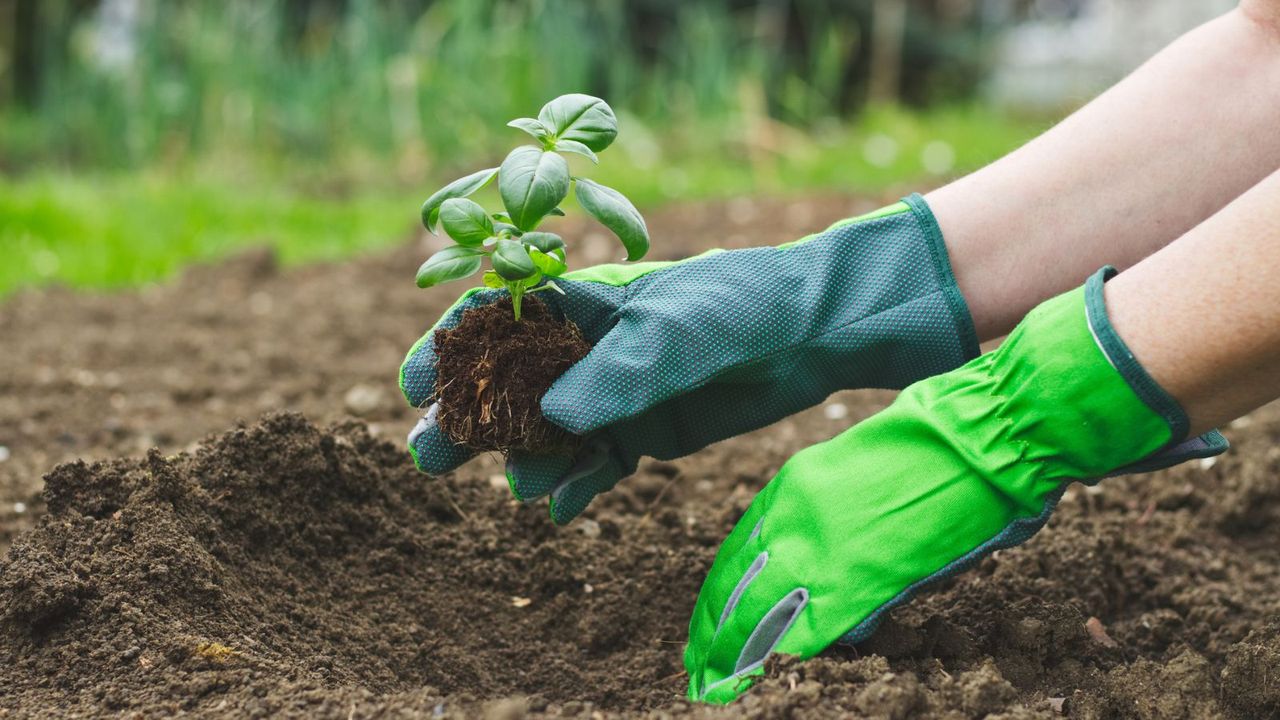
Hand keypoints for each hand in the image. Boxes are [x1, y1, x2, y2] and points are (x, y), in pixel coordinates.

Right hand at [400, 195, 979, 522]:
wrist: (811, 333)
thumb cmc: (741, 306)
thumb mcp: (679, 329)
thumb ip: (618, 372)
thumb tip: (554, 418)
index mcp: (580, 301)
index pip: (497, 320)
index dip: (450, 351)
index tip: (413, 387)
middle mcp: (585, 349)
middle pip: (507, 386)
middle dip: (469, 419)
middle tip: (429, 456)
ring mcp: (610, 393)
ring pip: (545, 434)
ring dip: (524, 460)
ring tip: (523, 486)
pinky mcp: (641, 432)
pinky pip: (593, 464)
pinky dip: (575, 486)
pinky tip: (563, 509)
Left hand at [684, 269, 1226, 702]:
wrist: (981, 433)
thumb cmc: (934, 445)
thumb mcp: (854, 471)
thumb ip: (825, 515)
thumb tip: (822, 563)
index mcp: (791, 488)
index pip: (736, 554)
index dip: (718, 597)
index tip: (706, 626)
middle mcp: (792, 518)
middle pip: (733, 589)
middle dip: (712, 635)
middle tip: (696, 669)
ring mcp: (822, 550)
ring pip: (755, 615)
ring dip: (735, 652)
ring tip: (717, 684)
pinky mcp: (860, 580)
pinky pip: (810, 629)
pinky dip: (790, 652)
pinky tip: (775, 671)